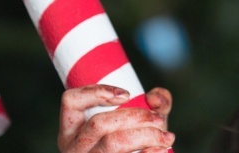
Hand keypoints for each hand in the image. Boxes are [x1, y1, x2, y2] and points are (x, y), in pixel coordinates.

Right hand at [58, 84, 173, 152]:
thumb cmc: (136, 140)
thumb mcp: (143, 118)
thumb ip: (156, 101)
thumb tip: (155, 99)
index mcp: (73, 128)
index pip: (71, 100)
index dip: (96, 92)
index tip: (127, 94)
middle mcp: (74, 147)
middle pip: (99, 123)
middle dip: (135, 116)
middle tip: (158, 119)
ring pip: (112, 143)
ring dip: (145, 135)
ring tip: (167, 136)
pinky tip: (162, 150)